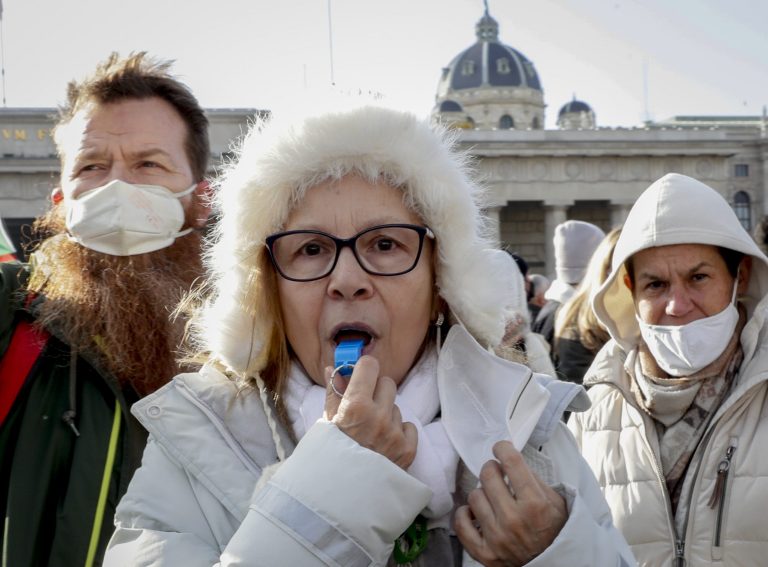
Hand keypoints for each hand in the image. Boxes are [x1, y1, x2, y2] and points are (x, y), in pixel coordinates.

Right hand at [323, 355, 417, 468]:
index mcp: (355, 405)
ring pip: (397, 407)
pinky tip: (384, 444)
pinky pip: (408, 426)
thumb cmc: (329, 456)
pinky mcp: (407, 449)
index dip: (364, 369)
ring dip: (387, 414)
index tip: (361, 376)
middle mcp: (379, 416)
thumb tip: (335, 368)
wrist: (340, 495)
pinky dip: (399, 432)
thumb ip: (334, 393)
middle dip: (377, 391)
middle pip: (388, 383)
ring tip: (371, 433)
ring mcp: (395, 433)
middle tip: (365, 407)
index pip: (370, 365)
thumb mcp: (326, 423)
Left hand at [454, 441, 566, 565]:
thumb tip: (509, 459)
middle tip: (497, 473)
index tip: (501, 448)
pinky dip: (465, 515)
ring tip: (492, 498)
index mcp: (535, 504)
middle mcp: (514, 519)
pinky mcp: (484, 552)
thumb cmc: (553, 530)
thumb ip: (533, 479)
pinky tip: (475, 513)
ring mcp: (497, 537)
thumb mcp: (555, 501)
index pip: (511, 462)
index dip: (503, 448)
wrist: (554, 565)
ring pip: (474, 496)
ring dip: (483, 493)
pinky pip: (461, 523)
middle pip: (488, 475)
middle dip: (492, 469)